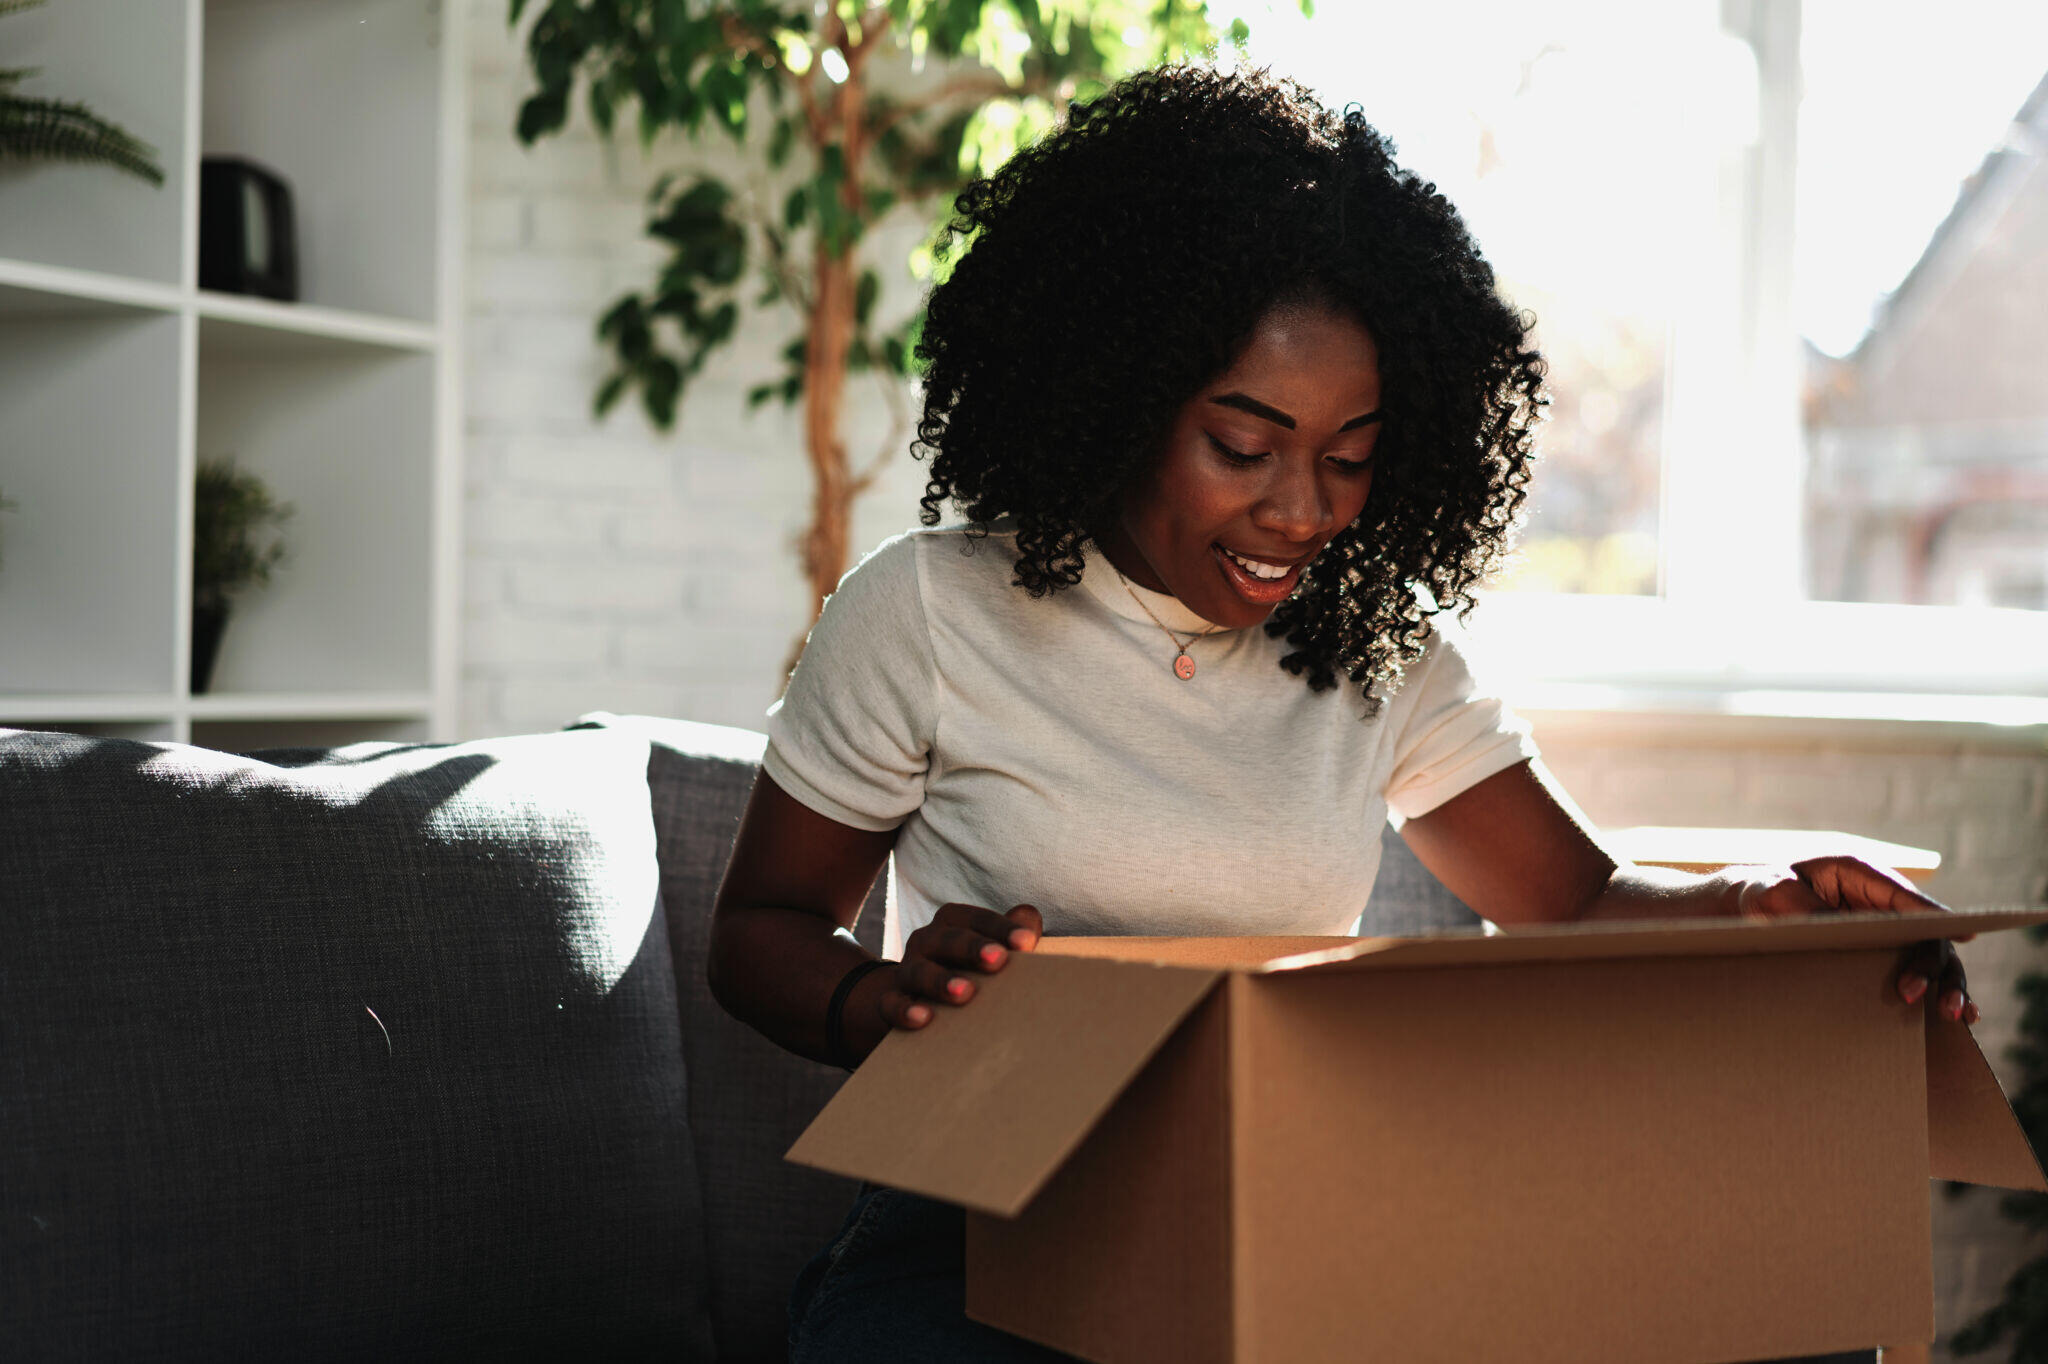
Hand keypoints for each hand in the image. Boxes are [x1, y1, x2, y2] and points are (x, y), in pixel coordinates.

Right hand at [874, 902, 1041, 1030]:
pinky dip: (904, 1011)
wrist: (919, 997)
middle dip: (973, 948)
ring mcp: (907, 971)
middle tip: (999, 959)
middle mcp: (926, 942)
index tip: (1027, 942)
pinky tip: (923, 1019)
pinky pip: (891, 1004)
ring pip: (918, 972)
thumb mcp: (990, 950)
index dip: (1000, 928)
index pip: (975, 919)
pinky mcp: (890, 1002)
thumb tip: (1028, 915)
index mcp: (951, 924)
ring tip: (965, 993)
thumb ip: (1011, 934)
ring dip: (941, 981)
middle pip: (947, 940)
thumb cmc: (969, 968)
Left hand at [1729, 854, 1976, 1024]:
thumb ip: (1803, 905)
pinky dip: (1938, 991)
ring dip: (1945, 983)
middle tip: (1916, 993)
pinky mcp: (1880, 953)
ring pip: (1930, 954)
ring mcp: (1884, 928)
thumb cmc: (1758, 893)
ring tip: (1952, 1013)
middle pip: (1925, 930)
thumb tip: (1841, 929)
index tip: (1964, 935)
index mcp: (1857, 873)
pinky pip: (1918, 971)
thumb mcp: (1772, 893)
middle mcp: (1880, 900)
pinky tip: (1960, 1019)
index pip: (1904, 895)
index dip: (1935, 916)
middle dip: (1932, 962)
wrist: (1740, 911)